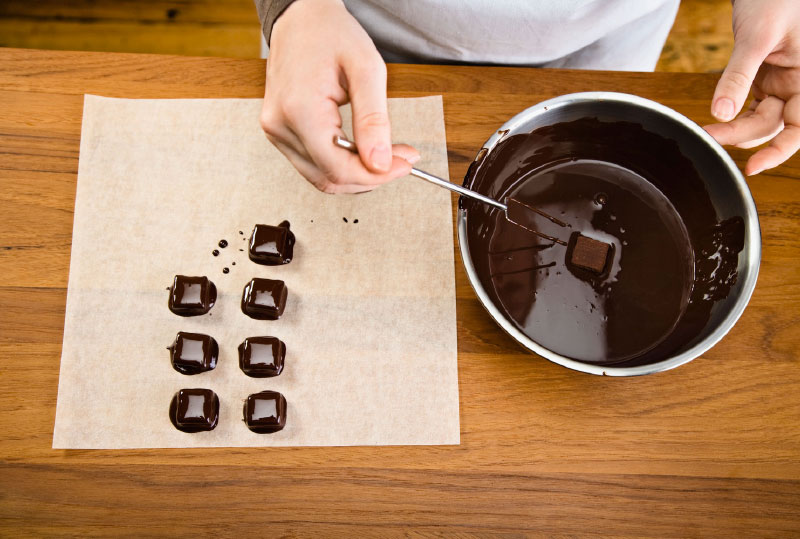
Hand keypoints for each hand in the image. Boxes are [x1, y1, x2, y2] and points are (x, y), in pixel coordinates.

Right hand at [259, 0, 418, 192]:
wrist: (302, 17)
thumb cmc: (332, 34)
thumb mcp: (366, 69)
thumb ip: (374, 120)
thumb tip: (381, 164)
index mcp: (299, 109)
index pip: (338, 168)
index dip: (376, 175)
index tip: (405, 164)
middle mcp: (280, 125)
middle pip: (329, 178)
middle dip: (371, 177)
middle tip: (402, 159)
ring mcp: (275, 130)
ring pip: (321, 177)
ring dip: (357, 174)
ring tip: (385, 154)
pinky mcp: (279, 132)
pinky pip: (313, 164)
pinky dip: (341, 164)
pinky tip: (361, 150)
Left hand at [704, 0, 799, 175]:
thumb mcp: (757, 37)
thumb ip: (739, 76)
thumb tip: (721, 113)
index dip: (781, 150)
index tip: (754, 166)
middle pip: (774, 126)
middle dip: (741, 134)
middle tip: (709, 136)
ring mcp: (782, 84)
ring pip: (760, 120)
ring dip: (734, 128)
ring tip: (706, 129)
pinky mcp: (764, 80)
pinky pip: (750, 108)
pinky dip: (733, 115)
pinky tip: (717, 118)